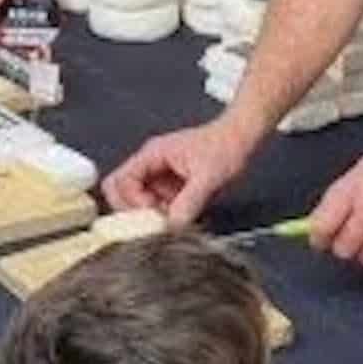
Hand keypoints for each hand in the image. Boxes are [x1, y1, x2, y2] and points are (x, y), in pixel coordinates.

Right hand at [102, 117, 252, 226]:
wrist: (241, 138)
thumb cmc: (225, 145)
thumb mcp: (209, 176)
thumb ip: (190, 201)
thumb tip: (173, 225)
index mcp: (153, 154)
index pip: (121, 181)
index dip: (133, 201)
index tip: (153, 213)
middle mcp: (151, 164)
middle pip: (121, 192)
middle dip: (134, 210)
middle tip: (156, 220)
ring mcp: (159, 176)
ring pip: (138, 202)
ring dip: (151, 215)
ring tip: (174, 218)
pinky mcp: (170, 186)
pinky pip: (156, 205)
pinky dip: (164, 215)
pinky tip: (182, 216)